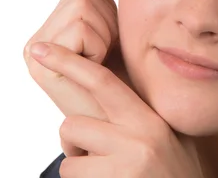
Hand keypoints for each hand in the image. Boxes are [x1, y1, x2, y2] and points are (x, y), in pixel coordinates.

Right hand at [24, 0, 125, 155]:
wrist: (125, 122)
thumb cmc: (123, 81)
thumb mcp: (113, 34)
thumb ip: (98, 5)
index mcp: (50, 31)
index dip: (108, 10)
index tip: (111, 41)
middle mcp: (36, 40)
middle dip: (107, 20)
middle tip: (107, 53)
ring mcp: (35, 50)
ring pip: (82, 6)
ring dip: (104, 33)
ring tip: (101, 61)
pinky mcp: (41, 61)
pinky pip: (82, 28)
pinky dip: (99, 45)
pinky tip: (94, 69)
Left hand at [25, 42, 203, 177]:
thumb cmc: (177, 176)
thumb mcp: (173, 137)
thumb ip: (144, 114)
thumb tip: (108, 86)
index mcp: (150, 120)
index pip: (101, 81)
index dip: (68, 63)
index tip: (40, 51)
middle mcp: (139, 140)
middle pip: (72, 124)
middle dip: (72, 141)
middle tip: (90, 154)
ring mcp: (125, 167)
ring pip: (69, 161)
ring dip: (80, 169)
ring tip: (107, 175)